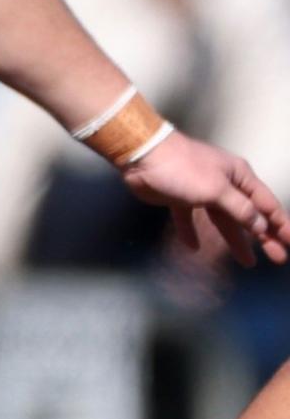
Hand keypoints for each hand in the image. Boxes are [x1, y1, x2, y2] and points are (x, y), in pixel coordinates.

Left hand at [120, 131, 289, 267]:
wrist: (142, 156)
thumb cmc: (183, 168)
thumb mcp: (217, 189)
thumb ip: (240, 209)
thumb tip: (261, 226)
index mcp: (239, 177)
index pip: (267, 204)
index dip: (281, 225)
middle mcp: (224, 184)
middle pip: (249, 216)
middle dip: (265, 237)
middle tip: (278, 258)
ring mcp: (201, 191)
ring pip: (223, 221)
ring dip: (235, 240)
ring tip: (248, 262)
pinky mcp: (179, 198)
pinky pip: (189, 220)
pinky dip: (191, 233)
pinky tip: (194, 248)